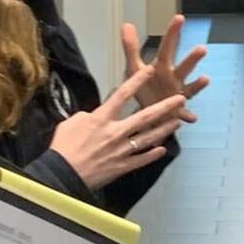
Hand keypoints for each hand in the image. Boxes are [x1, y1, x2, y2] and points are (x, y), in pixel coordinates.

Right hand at [48, 67, 185, 189]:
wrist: (62, 173)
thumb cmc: (63, 146)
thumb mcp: (71, 122)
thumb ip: (89, 115)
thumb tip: (98, 112)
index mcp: (102, 118)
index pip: (123, 94)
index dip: (137, 80)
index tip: (150, 69)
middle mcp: (116, 132)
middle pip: (145, 116)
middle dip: (165, 106)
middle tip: (180, 99)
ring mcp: (121, 150)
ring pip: (149, 138)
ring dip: (165, 129)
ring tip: (178, 123)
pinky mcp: (122, 166)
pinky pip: (141, 159)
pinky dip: (153, 155)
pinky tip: (163, 150)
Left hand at [121, 15, 209, 121]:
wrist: (148, 115)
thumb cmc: (145, 88)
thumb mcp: (134, 68)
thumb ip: (131, 48)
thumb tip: (126, 24)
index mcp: (162, 67)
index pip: (167, 47)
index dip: (172, 33)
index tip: (180, 18)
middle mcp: (173, 79)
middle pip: (183, 67)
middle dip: (192, 59)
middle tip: (202, 49)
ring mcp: (178, 95)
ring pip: (189, 88)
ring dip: (197, 85)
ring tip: (205, 79)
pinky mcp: (177, 112)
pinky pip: (184, 114)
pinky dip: (187, 115)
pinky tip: (192, 117)